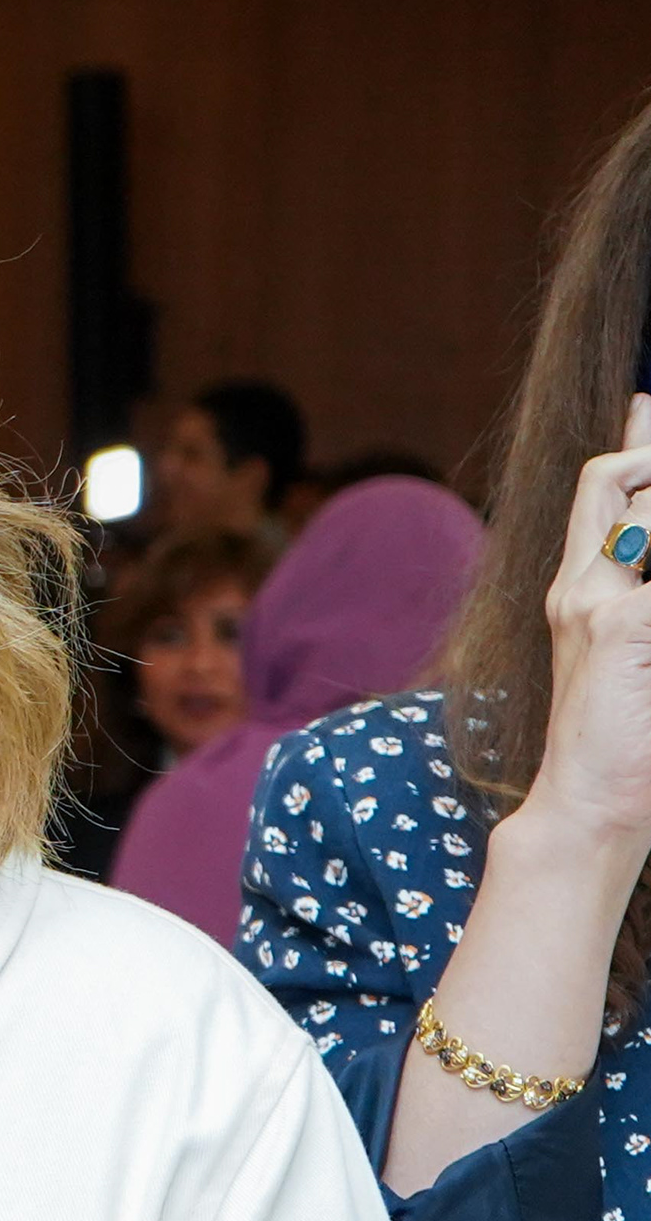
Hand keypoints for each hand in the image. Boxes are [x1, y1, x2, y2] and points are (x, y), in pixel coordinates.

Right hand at [519, 395, 650, 862]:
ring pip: (645, 517)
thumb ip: (642, 605)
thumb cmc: (625, 742)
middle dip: (647, 453)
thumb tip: (649, 546)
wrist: (590, 805)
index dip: (632, 448)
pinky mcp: (623, 626)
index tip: (646, 414)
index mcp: (580, 592)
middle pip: (605, 478)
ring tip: (647, 611)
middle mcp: (577, 587)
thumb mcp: (639, 654)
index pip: (600, 493)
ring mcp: (594, 603)